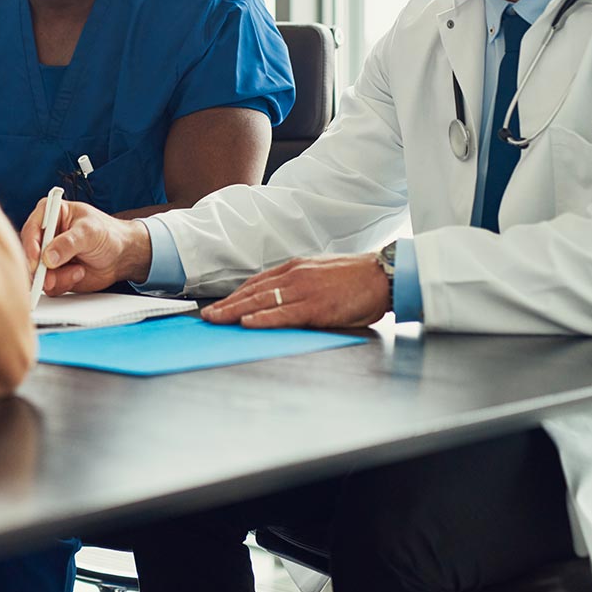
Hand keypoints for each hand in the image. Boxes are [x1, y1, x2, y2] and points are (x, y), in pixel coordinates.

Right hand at [19, 197, 151, 294]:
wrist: (121, 255)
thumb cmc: (108, 234)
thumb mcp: (89, 232)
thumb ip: (68, 243)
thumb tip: (48, 257)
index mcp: (50, 214)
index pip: (31, 229)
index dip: (31, 246)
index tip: (37, 260)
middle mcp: (45, 235)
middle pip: (29, 254)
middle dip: (40, 269)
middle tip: (50, 279)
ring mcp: (48, 256)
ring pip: (38, 273)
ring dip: (56, 278)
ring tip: (78, 271)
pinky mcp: (54, 273)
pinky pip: (49, 285)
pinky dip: (64, 283)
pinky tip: (79, 273)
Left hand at [199, 254, 389, 328]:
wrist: (383, 276)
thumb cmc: (356, 278)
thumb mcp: (321, 273)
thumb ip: (300, 283)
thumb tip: (282, 298)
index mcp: (296, 268)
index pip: (258, 282)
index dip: (237, 294)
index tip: (221, 304)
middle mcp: (295, 276)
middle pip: (253, 291)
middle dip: (228, 304)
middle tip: (208, 315)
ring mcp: (304, 291)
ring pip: (262, 302)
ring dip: (235, 311)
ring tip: (217, 319)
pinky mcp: (316, 307)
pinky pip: (283, 313)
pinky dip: (263, 318)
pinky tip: (246, 323)